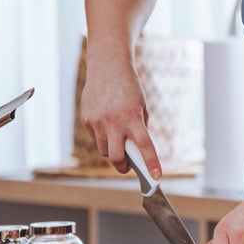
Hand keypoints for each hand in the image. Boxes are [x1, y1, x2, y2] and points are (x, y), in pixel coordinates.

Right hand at [79, 50, 161, 179]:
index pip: (144, 146)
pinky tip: (106, 123)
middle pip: (117, 158)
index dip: (151, 163)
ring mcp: (97, 122)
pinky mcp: (87, 120)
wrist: (107, 66)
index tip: (156, 177)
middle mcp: (114, 121)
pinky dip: (102, 136)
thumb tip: (135, 150)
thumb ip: (139, 127)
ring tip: (117, 139)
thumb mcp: (140, 105)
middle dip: (123, 167)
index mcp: (132, 117)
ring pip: (105, 150)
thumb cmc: (128, 86)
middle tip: (128, 167)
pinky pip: (95, 138)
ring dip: (112, 150)